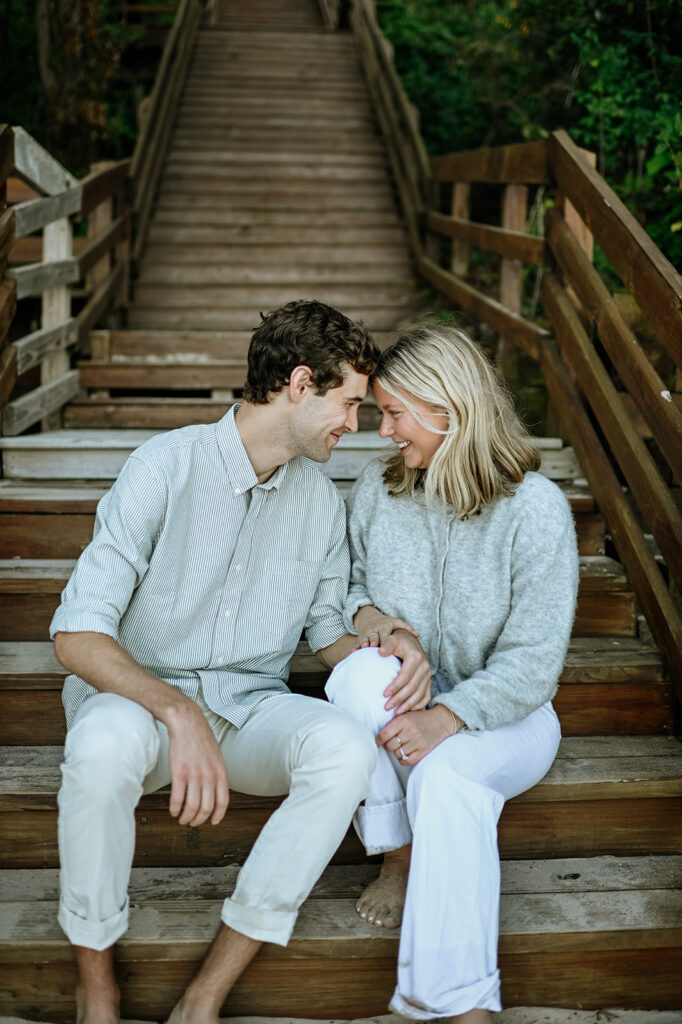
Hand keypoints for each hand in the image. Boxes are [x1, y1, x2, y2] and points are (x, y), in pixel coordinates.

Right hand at [166, 700, 229, 826]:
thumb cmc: (201, 738)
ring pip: (192, 807)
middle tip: (192, 822)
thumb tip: (216, 791)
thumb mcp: (217, 756)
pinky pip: (177, 798)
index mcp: (221, 772)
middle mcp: (209, 776)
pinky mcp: (179, 773)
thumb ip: (218, 774)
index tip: (212, 822)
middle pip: (206, 808)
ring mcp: (194, 775)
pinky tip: (173, 810)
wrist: (187, 723)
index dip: (217, 816)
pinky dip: (175, 809)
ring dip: (186, 818)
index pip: (222, 802)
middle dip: (199, 820)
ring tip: (181, 819)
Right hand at [354, 605, 418, 648]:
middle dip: (373, 641)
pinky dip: (355, 648)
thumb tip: (418, 634)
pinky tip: (353, 653)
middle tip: (372, 647)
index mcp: (385, 627)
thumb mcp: (396, 623)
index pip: (385, 634)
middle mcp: (375, 630)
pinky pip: (357, 643)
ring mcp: (367, 634)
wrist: (370, 619)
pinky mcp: (361, 638)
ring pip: (365, 639)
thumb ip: (407, 628)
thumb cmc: (387, 624)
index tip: (384, 645)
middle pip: (374, 636)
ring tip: (363, 649)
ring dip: (363, 644)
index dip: (385, 639)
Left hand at [376, 706, 458, 765]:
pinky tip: (404, 754)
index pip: (384, 735)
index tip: (376, 743)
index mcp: (403, 721)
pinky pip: (407, 761)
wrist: (440, 721)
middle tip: (391, 743)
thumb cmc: (420, 718)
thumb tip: (378, 737)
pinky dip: (403, 759)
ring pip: (398, 754)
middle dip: (388, 746)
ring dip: (396, 752)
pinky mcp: (423, 750)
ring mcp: (417, 742)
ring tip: (400, 746)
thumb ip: (393, 724)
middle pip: (390, 746)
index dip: (377, 741)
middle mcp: (410, 731)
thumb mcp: (405, 715)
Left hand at [378, 629, 430, 713]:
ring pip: (420, 694)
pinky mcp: (429, 681)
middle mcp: (425, 666)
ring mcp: (428, 675)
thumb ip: (386, 645)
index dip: (395, 686)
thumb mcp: (392, 639)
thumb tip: (380, 652)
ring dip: (408, 705)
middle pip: (412, 687)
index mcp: (415, 657)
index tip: (384, 695)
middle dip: (399, 699)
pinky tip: (409, 711)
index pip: (405, 676)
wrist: (410, 642)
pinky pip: (426, 696)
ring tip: (396, 713)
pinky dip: (418, 705)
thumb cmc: (398, 642)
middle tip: (387, 707)